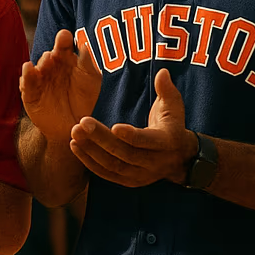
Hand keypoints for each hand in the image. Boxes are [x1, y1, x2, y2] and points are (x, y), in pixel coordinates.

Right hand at [20, 29, 100, 141]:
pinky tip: (29, 68)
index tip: (65, 36)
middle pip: (49, 55)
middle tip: (55, 54)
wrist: (73, 124)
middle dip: (51, 53)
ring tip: (46, 61)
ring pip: (37, 67)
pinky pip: (26, 82)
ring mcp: (40, 79)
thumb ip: (87, 63)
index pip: (63, 45)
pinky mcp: (30, 92)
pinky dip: (27, 75)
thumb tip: (84, 45)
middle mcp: (51, 66)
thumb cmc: (84, 99)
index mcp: (65, 58)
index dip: (63, 39)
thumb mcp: (91, 79)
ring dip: (41, 63)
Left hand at [68, 69, 198, 188]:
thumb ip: (166, 89)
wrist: (179, 158)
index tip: (114, 126)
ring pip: (113, 165)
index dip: (131, 136)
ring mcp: (140, 175)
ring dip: (91, 150)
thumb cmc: (172, 125)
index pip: (147, 141)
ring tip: (75, 132)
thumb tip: (162, 72)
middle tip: (82, 123)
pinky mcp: (128, 181)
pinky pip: (106, 174)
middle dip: (101, 138)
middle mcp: (154, 163)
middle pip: (125, 153)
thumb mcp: (174, 106)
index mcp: (166, 142)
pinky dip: (89, 162)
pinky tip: (75, 146)